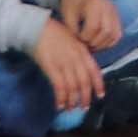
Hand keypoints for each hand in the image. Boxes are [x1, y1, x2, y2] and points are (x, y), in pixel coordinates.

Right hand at [33, 0, 109, 114]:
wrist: (36, 28)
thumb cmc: (54, 33)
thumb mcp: (73, 41)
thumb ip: (80, 54)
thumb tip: (83, 69)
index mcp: (83, 51)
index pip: (94, 71)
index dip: (98, 85)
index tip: (101, 95)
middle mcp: (76, 58)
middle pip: (84, 81)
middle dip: (85, 96)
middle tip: (84, 107)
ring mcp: (64, 63)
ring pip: (73, 86)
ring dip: (72, 100)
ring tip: (71, 108)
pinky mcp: (51, 67)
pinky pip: (59, 86)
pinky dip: (61, 98)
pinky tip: (60, 105)